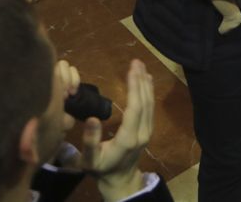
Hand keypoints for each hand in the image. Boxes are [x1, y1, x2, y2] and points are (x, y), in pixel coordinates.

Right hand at [81, 60, 153, 201]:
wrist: (118, 180)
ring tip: (141, 66)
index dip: (135, 87)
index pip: (135, 107)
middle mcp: (142, 133)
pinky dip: (148, 91)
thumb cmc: (101, 169)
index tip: (131, 69)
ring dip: (146, 83)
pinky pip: (150, 108)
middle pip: (145, 102)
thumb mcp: (90, 159)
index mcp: (128, 138)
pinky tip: (146, 80)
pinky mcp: (148, 130)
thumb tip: (93, 118)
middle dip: (141, 80)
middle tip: (136, 61)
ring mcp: (147, 132)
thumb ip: (90, 141)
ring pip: (150, 104)